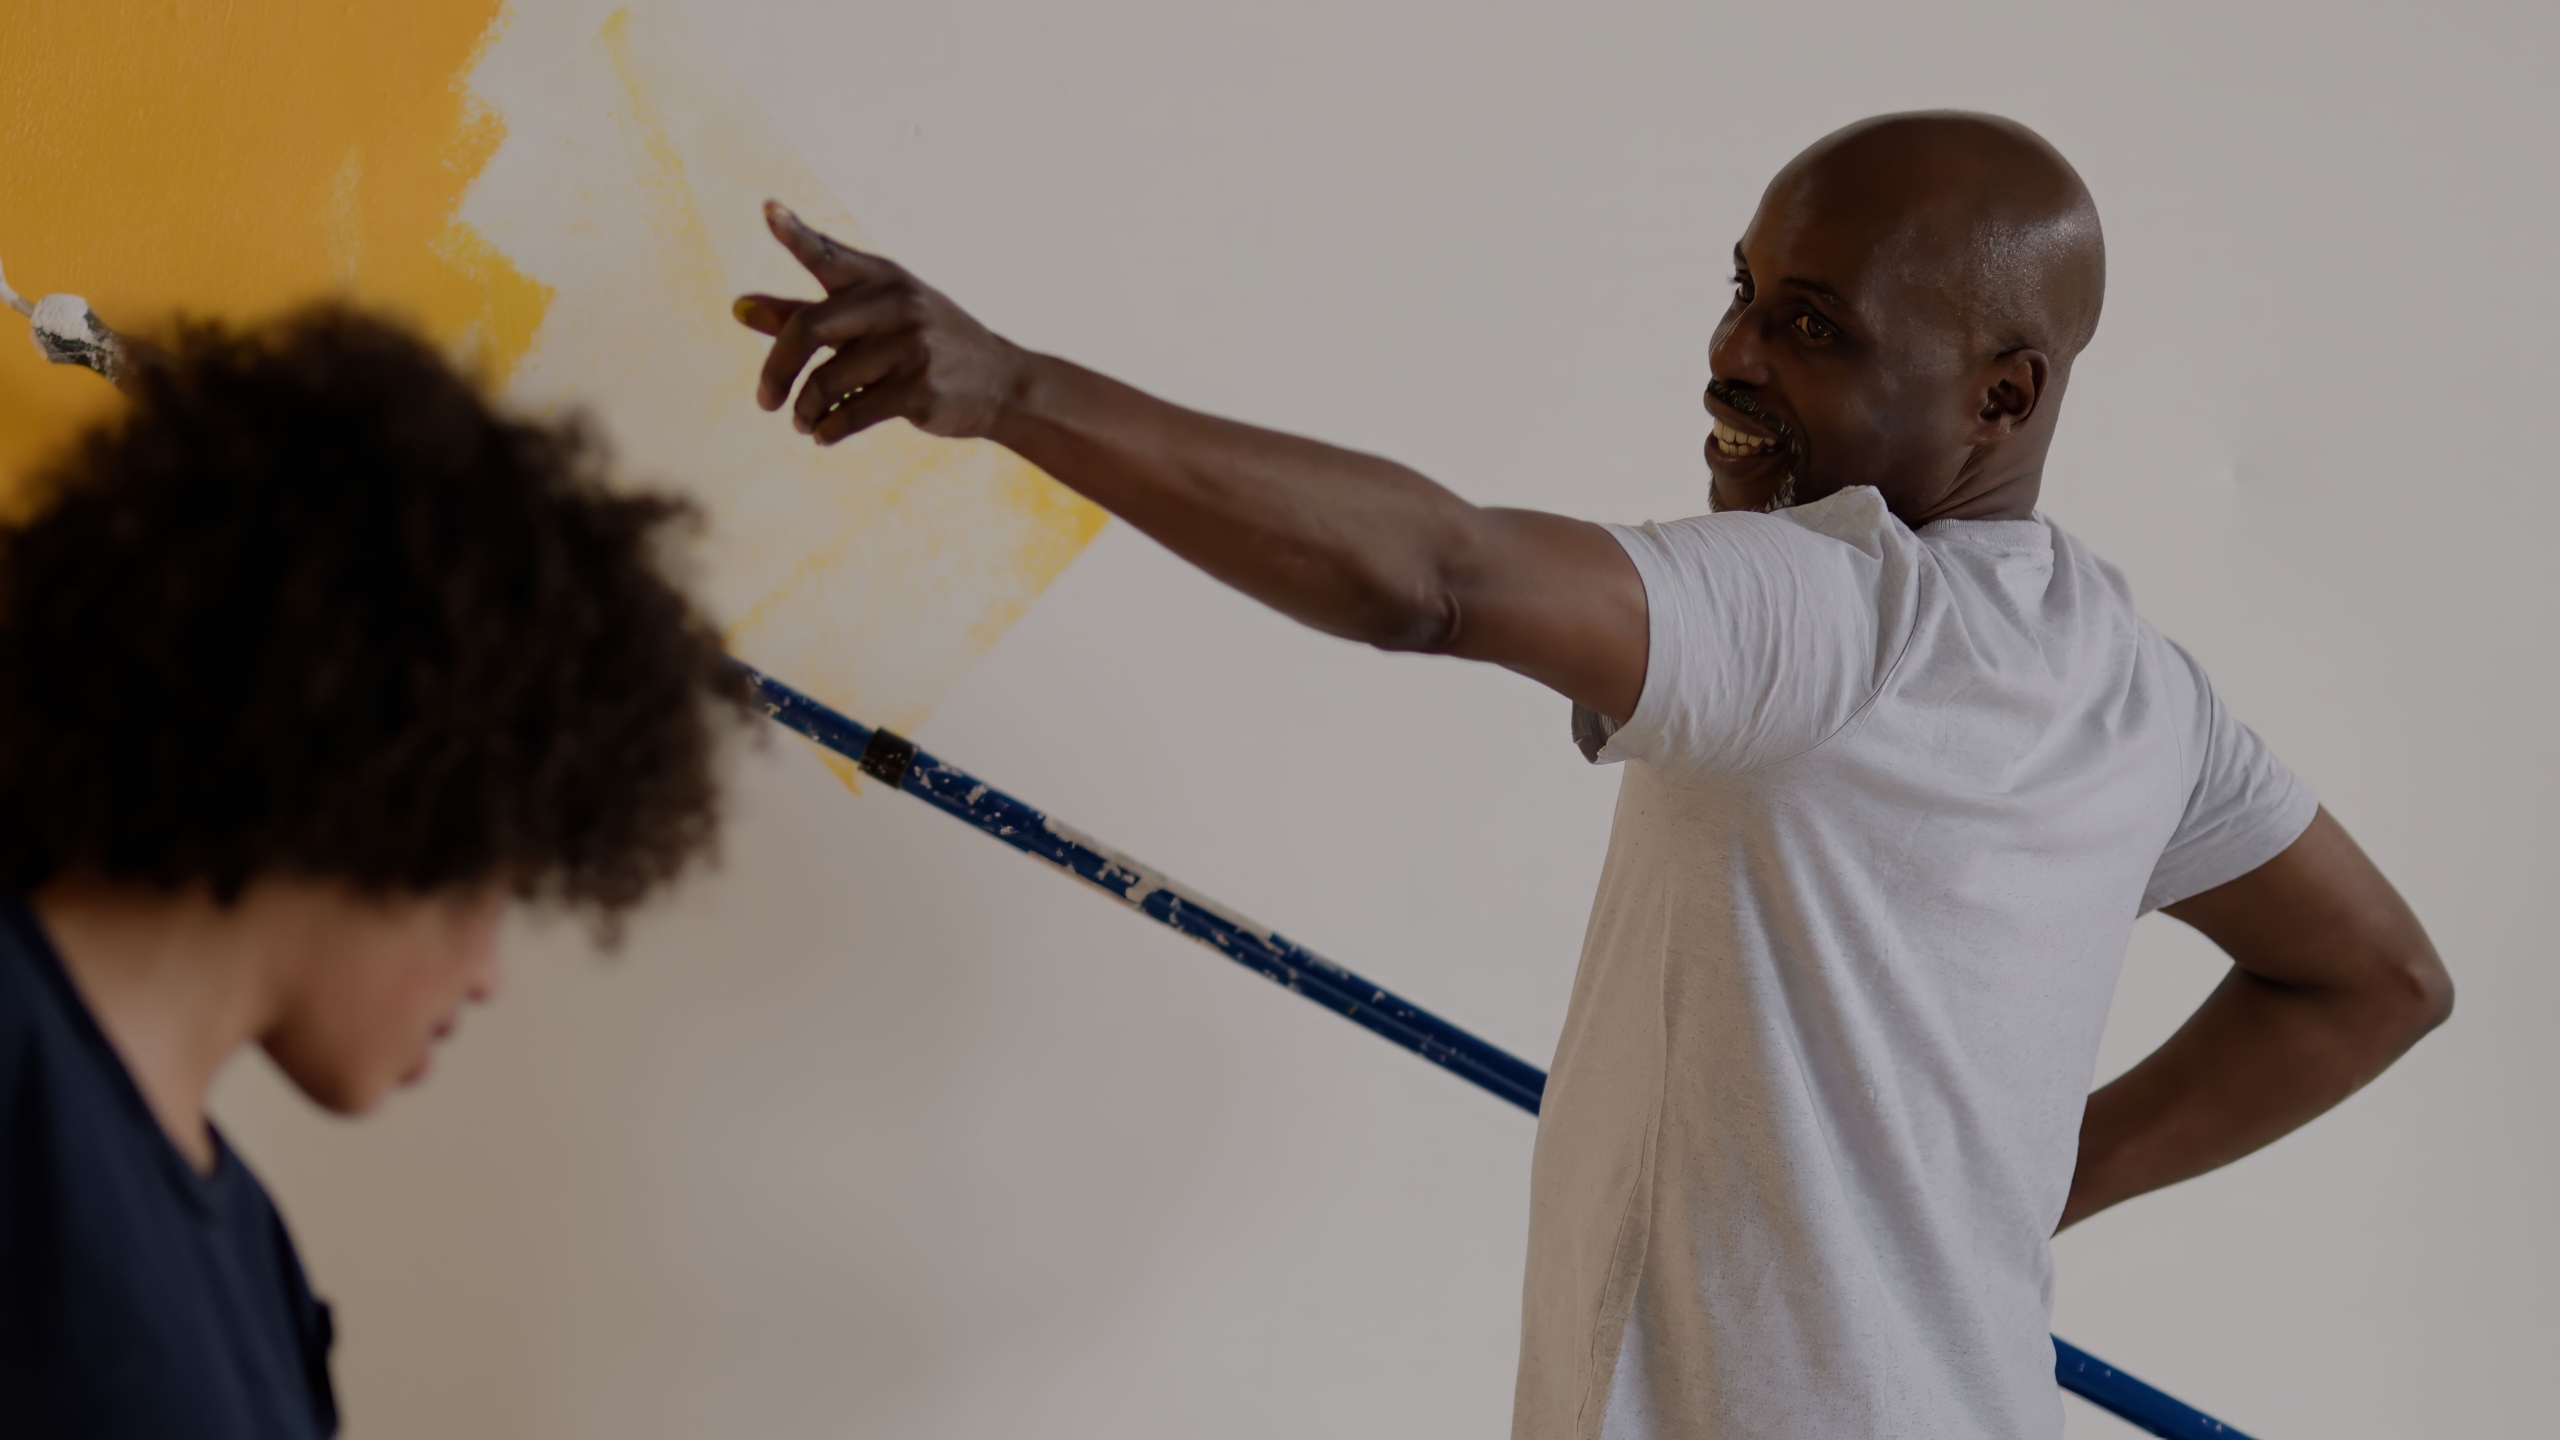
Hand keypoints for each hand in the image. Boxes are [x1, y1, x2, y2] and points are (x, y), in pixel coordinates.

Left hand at [734, 201, 1023, 443]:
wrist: (1000, 381)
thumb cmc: (921, 345)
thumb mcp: (871, 319)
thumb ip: (804, 313)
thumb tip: (738, 309)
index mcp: (880, 278)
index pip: (828, 254)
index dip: (796, 234)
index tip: (767, 211)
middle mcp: (894, 304)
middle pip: (808, 330)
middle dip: (777, 371)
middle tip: (764, 399)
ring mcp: (910, 345)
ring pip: (827, 381)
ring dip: (805, 409)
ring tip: (802, 421)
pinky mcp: (920, 388)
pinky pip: (853, 412)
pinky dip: (828, 428)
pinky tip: (822, 434)